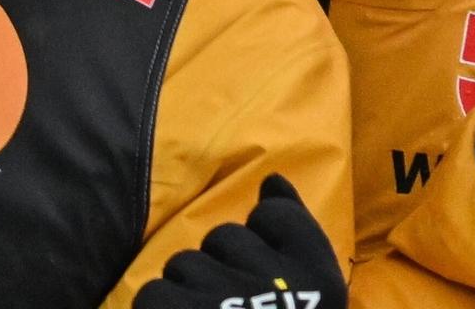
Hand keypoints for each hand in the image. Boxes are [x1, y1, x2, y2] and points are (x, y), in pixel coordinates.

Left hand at [131, 174, 347, 308]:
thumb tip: (274, 179)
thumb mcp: (309, 292)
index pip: (275, 216)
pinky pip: (154, 295)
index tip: (272, 287)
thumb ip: (292, 228)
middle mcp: (279, 290)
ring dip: (190, 297)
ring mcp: (226, 305)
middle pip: (224, 238)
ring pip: (184, 265)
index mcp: (321, 285)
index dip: (262, 246)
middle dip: (223, 273)